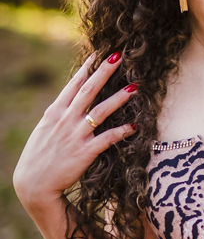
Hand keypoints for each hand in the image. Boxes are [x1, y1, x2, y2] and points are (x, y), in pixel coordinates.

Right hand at [13, 53, 137, 210]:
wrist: (33, 185)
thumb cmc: (38, 156)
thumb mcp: (44, 129)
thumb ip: (58, 113)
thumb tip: (69, 99)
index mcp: (54, 112)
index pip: (73, 85)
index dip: (86, 69)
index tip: (98, 53)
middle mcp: (65, 120)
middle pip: (88, 91)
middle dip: (104, 72)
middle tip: (119, 56)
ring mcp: (76, 136)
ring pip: (101, 111)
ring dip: (119, 98)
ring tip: (135, 87)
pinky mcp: (85, 152)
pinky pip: (108, 138)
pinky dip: (122, 131)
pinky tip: (135, 125)